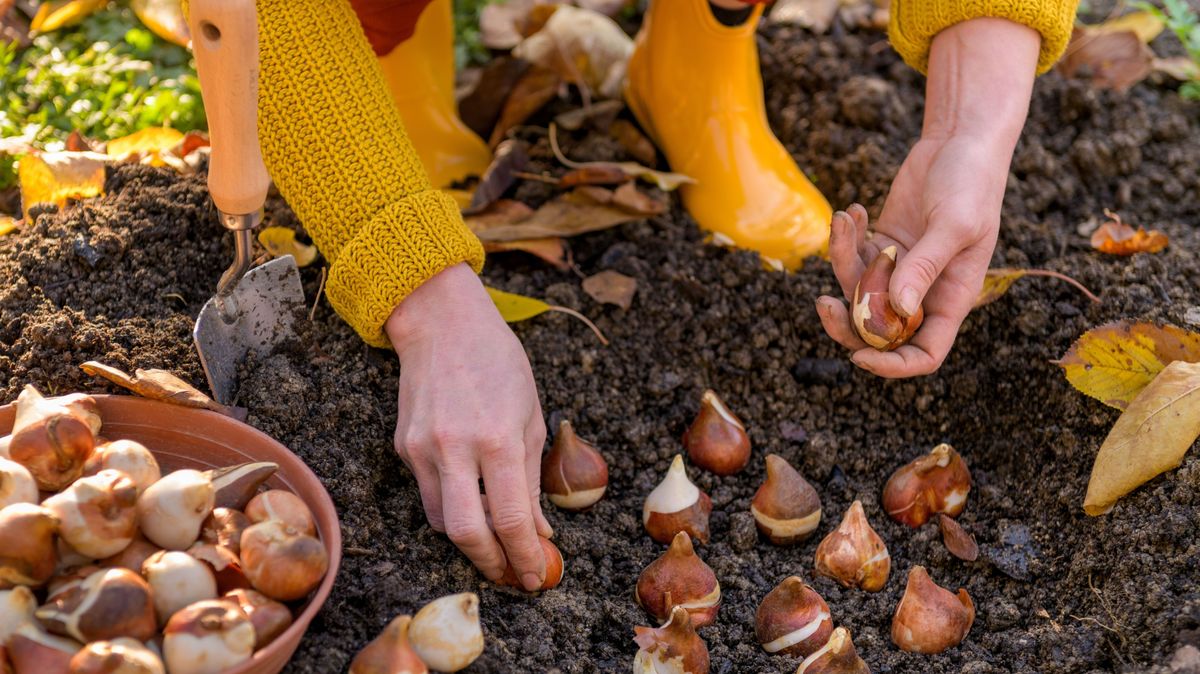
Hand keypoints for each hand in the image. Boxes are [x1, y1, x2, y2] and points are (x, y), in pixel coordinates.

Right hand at [386, 263, 552, 590]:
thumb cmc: (498, 362)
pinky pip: (428, 494)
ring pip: (442, 521)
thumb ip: (532, 478)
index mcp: (498, 437)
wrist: (441, 323)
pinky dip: (452, 508)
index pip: (512, 517)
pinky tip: (471, 502)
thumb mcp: (531, 415)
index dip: (525, 555)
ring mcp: (423, 449)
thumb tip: (538, 531)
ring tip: (495, 545)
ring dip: (470, 540)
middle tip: (512, 575)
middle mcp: (456, 447)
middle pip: (467, 533)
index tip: (537, 576)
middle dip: (492, 563)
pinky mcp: (402, 447)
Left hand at [816, 18, 1041, 376]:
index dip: (893, 365)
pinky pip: (852, 257)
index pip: (923, 353)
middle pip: (878, 332)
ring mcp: (899, 270)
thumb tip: (898, 308)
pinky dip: (845, 239)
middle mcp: (923, 292)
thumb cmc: (971, 182)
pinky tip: (852, 211)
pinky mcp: (881, 246)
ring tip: (844, 220)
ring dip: (841, 261)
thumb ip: (925, 266)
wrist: (959, 142)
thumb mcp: (953, 224)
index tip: (860, 357)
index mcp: (950, 299)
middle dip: (847, 323)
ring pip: (856, 291)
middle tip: (823, 303)